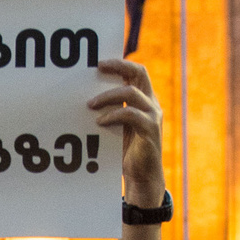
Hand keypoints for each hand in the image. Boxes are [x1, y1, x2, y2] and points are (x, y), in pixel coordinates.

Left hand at [91, 59, 164, 207]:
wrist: (141, 176)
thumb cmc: (126, 151)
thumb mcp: (118, 125)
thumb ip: (111, 109)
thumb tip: (86, 97)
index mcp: (145, 99)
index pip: (137, 72)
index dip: (120, 63)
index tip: (99, 63)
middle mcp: (152, 104)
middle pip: (140, 73)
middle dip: (119, 66)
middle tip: (98, 68)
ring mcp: (153, 116)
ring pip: (132, 93)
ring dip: (108, 96)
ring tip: (90, 104)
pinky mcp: (150, 130)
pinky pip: (131, 115)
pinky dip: (113, 115)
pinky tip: (100, 122)